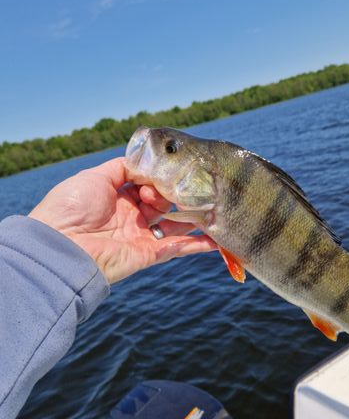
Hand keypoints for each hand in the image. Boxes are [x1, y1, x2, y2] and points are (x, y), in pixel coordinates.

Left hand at [29, 157, 216, 283]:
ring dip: (193, 215)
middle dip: (174, 192)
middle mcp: (131, 216)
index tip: (162, 174)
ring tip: (213, 204)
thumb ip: (123, 168)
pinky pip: (178, 248)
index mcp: (118, 197)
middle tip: (178, 188)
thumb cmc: (71, 207)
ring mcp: (141, 236)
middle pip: (164, 202)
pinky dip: (199, 244)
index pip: (148, 184)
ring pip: (175, 224)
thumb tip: (146, 164)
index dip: (158, 177)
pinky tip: (218, 238)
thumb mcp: (96, 176)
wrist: (60, 245)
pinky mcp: (148, 255)